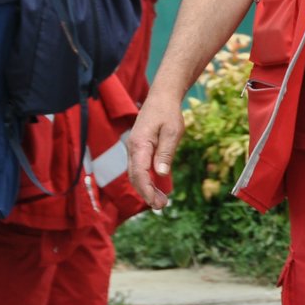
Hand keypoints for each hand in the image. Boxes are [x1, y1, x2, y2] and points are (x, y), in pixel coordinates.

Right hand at [128, 94, 184, 210]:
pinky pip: (139, 168)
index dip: (146, 189)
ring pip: (136, 174)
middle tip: (161, 206)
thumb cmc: (168, 113)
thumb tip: (160, 174)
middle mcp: (133, 148)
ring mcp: (134, 149)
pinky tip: (156, 187)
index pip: (139, 173)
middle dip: (146, 193)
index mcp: (139, 144)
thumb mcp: (172, 131)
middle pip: (135, 176)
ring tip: (160, 201)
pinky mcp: (139, 148)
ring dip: (146, 188)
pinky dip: (146, 180)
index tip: (155, 202)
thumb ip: (165, 153)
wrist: (161, 97)